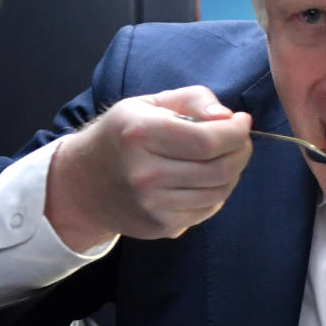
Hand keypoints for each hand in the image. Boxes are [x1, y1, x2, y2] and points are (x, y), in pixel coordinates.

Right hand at [45, 86, 252, 250]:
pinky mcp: (160, 226)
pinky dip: (217, 193)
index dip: (236, 131)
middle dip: (241, 151)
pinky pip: (207, 210)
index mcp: (140, 134)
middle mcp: (144, 173)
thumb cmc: (124, 135)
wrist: (83, 183)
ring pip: (219, 192)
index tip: (241, 121)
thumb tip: (228, 117)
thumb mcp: (150, 103)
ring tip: (224, 157)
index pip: (208, 139)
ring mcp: (152, 205)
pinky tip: (206, 178)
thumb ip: (193, 99)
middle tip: (240, 140)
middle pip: (219, 169)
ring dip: (233, 173)